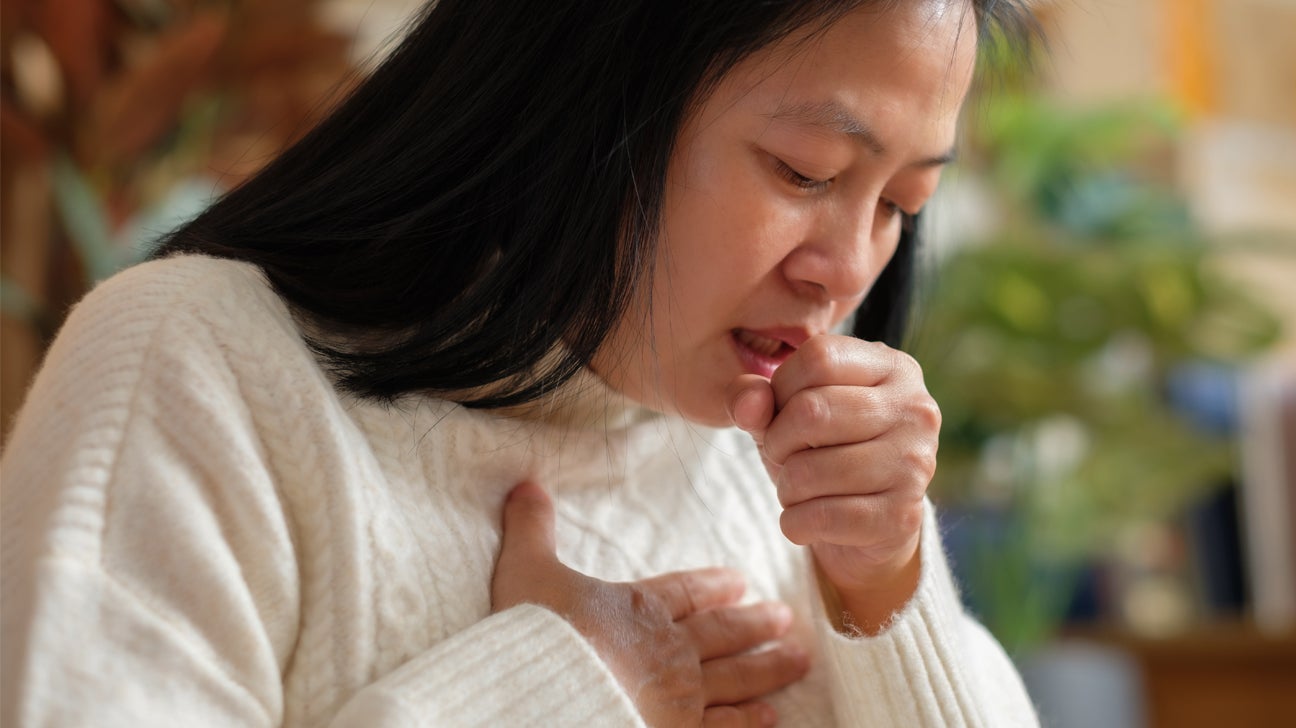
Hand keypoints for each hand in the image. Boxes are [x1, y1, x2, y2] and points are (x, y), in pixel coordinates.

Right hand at [491, 482, 808, 726]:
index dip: (713, 586)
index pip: (685, 591)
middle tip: (785, 617)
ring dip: (768, 666)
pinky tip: (772, 717)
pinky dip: (749, 722)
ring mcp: (679, 695)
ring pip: (736, 676)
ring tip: (798, 658)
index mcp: (636, 608)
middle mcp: (668, 648)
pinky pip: (724, 727)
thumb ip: (532, 531)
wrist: (545, 692)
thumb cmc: (535, 633)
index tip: (740, 582)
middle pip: (722, 632)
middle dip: (754, 623)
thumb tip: (526, 485)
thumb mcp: (525, 572)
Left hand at [726, 335, 938, 632]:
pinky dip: (795, 522)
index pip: (819, 357)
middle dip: (777, 441)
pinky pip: (822, 517)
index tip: (781, 413)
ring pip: (811, 470)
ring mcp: (915, 464)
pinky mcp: (903, 516)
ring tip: (797, 489)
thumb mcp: (784, 414)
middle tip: (781, 457)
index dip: (781, 387)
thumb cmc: (822, 452)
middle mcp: (915, 410)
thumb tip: (747, 404)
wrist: (865, 526)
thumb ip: (755, 397)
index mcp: (893, 368)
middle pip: (812, 411)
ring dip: (785, 487)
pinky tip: (805, 519)